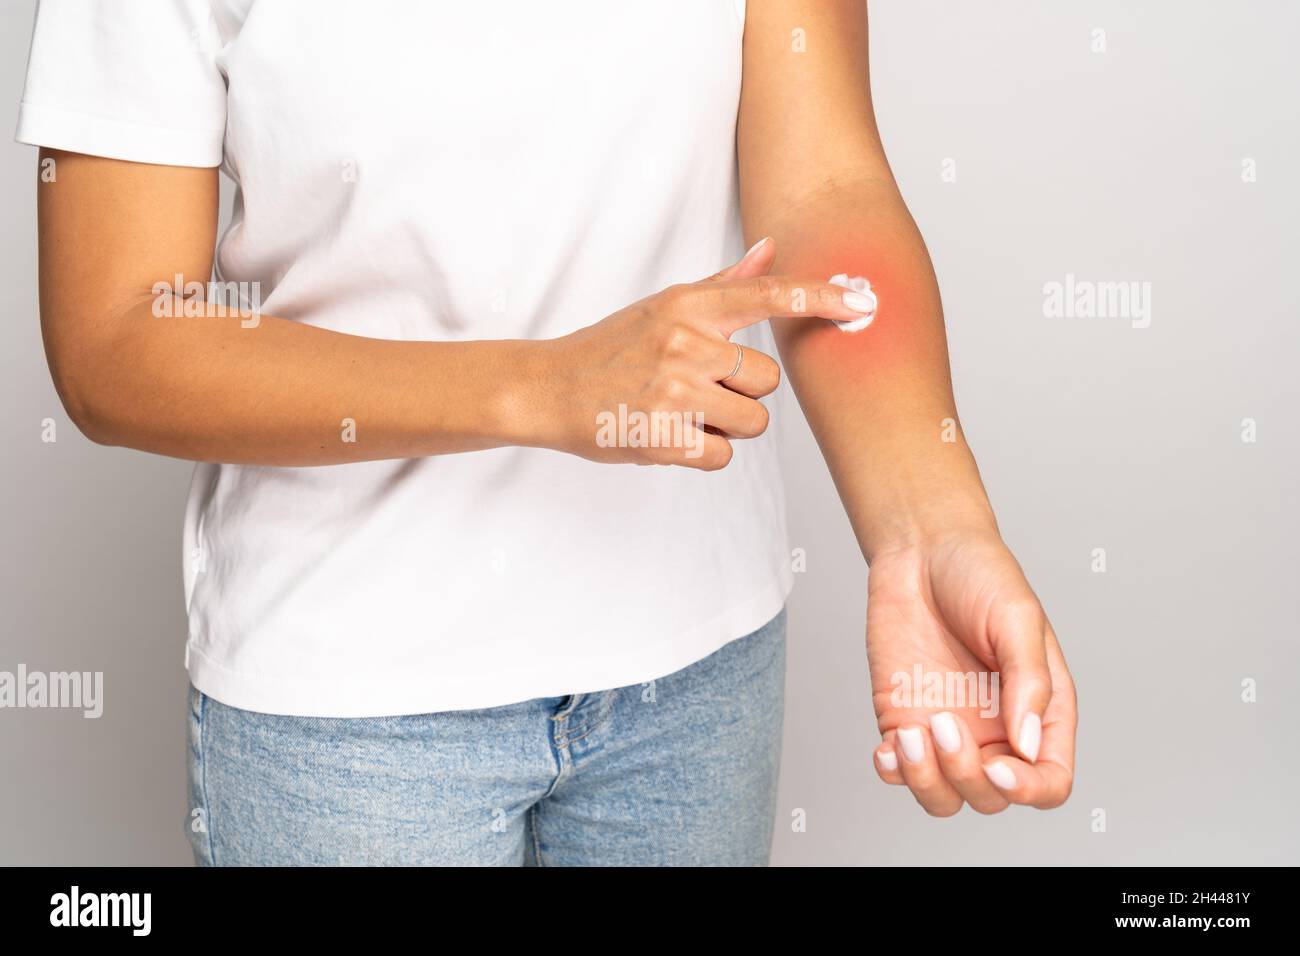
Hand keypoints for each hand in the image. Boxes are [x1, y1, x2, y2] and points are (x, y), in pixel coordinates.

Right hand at [531, 238, 877, 469]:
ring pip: (752, 421)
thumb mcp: (665, 306)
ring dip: (725, 425)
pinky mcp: (662, 437)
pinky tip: (670, 434)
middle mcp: (684, 343)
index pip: (767, 296)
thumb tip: (772, 249)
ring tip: (680, 411)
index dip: (821, 299)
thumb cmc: (613, 347)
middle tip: (695, 388)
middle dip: (742, 392)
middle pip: (767, 380)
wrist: (549, 388)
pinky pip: (723, 455)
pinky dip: (703, 453)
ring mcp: (673, 390)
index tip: (864, 301)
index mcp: (688, 307)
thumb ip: (725, 285)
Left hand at [867, 527, 1076, 814]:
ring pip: (944, 795)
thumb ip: (1028, 680)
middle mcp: (995, 730)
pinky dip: (892, 772)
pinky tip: (888, 746)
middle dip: (967, 776)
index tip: (999, 767)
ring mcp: (947, 729)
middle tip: (943, 724)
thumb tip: (1027, 747)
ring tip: (911, 736)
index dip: (1029, 790)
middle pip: (992, 797)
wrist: (920, 549)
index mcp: (1039, 711)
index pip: (1048, 781)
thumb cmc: (980, 573)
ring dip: (927, 782)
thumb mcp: (1017, 617)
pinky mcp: (902, 719)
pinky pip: (898, 770)